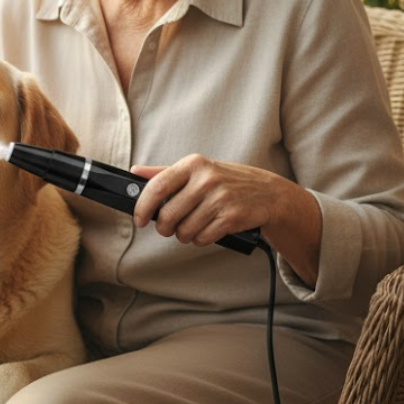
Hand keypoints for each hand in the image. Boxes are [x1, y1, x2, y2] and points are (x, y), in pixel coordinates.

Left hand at [130, 154, 321, 282]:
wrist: (268, 193)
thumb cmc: (225, 181)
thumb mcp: (196, 170)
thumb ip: (164, 172)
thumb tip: (135, 172)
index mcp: (193, 164)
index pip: (157, 187)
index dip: (143, 207)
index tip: (139, 220)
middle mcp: (206, 179)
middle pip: (168, 215)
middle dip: (165, 228)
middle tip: (170, 228)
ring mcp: (221, 198)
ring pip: (184, 230)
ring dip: (184, 235)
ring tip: (192, 227)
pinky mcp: (232, 217)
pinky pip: (202, 238)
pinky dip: (200, 239)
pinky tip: (207, 231)